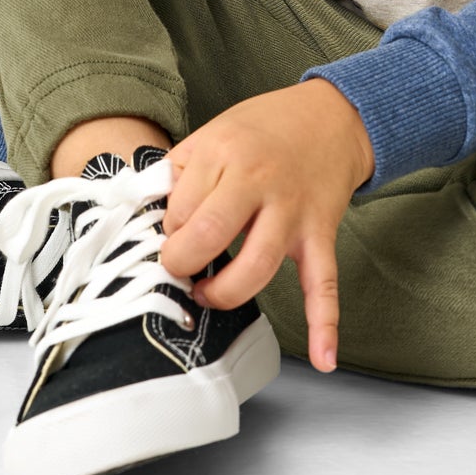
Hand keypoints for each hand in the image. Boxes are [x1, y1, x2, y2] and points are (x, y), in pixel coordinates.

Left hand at [159, 80, 373, 373]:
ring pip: (256, 267)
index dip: (168, 229)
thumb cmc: (264, 128)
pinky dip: (325, 323)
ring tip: (207, 293)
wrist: (331, 117)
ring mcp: (292, 212)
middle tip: (178, 266)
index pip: (179, 207)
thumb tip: (144, 211)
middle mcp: (259, 181)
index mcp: (225, 152)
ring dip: (224, 293)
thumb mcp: (213, 131)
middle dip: (182, 262)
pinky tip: (323, 358)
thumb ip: (179, 171)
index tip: (171, 232)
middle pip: (209, 235)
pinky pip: (324, 283)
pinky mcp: (319, 235)